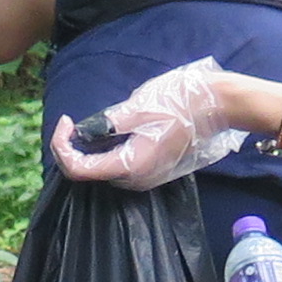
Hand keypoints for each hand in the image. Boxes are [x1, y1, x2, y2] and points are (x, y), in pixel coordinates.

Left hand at [49, 58, 249, 189]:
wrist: (218, 106)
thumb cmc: (181, 102)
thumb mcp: (138, 106)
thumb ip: (107, 123)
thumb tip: (84, 131)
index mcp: (129, 165)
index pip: (79, 169)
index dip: (63, 147)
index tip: (66, 121)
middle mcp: (135, 179)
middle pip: (89, 173)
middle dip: (73, 149)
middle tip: (72, 121)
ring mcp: (145, 178)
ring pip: (103, 171)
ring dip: (89, 151)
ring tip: (89, 126)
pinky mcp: (152, 171)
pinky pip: (119, 166)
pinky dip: (106, 152)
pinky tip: (109, 133)